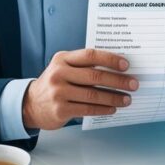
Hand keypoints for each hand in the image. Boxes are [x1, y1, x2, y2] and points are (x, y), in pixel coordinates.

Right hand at [21, 49, 138, 129]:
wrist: (31, 104)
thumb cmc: (55, 84)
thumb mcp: (64, 68)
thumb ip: (84, 66)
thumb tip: (117, 69)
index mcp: (63, 59)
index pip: (90, 55)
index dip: (110, 59)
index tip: (126, 65)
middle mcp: (59, 74)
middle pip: (95, 76)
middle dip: (118, 80)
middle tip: (133, 84)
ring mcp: (59, 92)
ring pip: (93, 95)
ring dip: (114, 97)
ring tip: (127, 99)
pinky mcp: (61, 109)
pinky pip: (88, 109)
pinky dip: (103, 109)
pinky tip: (112, 108)